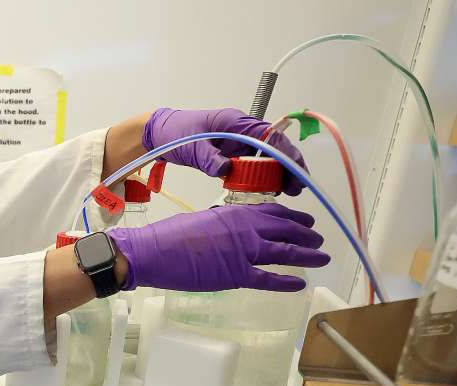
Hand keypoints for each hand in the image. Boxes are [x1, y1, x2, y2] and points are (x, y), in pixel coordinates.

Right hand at [109, 204, 328, 291]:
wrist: (154, 251)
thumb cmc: (170, 236)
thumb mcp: (203, 220)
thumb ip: (223, 224)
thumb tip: (230, 234)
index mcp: (236, 212)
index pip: (274, 212)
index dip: (294, 216)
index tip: (305, 221)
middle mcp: (246, 229)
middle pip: (286, 230)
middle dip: (307, 235)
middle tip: (319, 240)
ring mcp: (244, 252)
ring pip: (286, 252)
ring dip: (307, 255)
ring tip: (321, 258)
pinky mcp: (237, 274)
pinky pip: (270, 279)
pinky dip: (287, 282)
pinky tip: (300, 284)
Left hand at [143, 108, 306, 194]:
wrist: (160, 134)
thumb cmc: (175, 133)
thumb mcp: (191, 146)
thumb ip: (208, 158)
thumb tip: (226, 171)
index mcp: (236, 122)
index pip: (270, 135)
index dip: (286, 152)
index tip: (296, 170)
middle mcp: (242, 130)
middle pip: (273, 147)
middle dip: (287, 166)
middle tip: (295, 188)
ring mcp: (238, 142)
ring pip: (266, 157)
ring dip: (276, 174)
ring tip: (285, 192)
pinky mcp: (232, 153)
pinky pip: (252, 165)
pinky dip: (260, 177)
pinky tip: (265, 190)